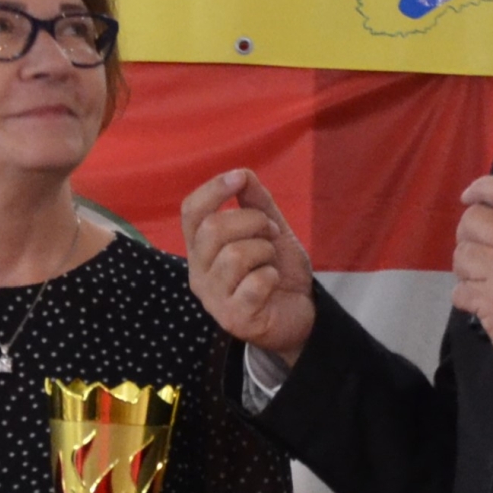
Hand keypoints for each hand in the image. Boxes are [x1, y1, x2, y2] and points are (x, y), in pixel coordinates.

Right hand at [181, 169, 315, 363]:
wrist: (302, 313)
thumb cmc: (278, 272)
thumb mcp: (270, 231)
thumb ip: (256, 203)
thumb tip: (242, 173)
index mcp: (201, 248)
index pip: (191, 212)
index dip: (212, 190)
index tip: (239, 178)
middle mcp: (198, 273)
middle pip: (213, 229)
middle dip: (253, 222)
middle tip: (271, 234)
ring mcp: (213, 298)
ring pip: (235, 255)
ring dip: (265, 252)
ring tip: (271, 262)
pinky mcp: (233, 319)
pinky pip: (254, 282)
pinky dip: (271, 276)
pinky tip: (272, 284)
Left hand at [452, 175, 492, 377]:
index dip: (484, 187)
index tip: (470, 195)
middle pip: (474, 219)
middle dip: (467, 234)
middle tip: (476, 250)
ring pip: (461, 254)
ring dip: (464, 268)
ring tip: (481, 280)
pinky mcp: (488, 301)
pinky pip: (459, 289)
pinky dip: (464, 297)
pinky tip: (480, 304)